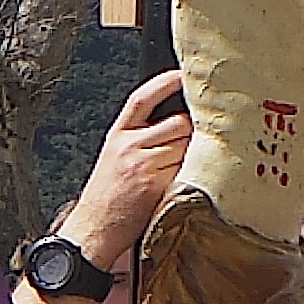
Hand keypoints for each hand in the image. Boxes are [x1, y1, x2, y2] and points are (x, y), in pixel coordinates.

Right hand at [55, 70, 190, 269]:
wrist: (94, 228)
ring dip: (199, 150)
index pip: (142, 98)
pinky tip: (196, 176)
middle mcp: (130, 146)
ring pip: (187, 145)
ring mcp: (144, 165)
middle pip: (178, 122)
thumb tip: (180, 125)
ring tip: (203, 158)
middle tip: (209, 130)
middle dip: (195, 127)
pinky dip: (196, 171)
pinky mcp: (157, 185)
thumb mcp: (114, 157)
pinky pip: (188, 169)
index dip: (165, 83)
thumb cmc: (106, 196)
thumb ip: (140, 138)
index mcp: (117, 135)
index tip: (183, 75)